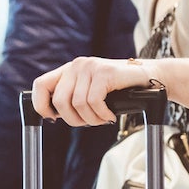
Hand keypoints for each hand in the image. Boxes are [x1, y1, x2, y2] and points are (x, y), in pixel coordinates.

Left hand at [32, 57, 152, 126]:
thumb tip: (52, 114)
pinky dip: (101, 114)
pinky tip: (110, 115)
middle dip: (73, 120)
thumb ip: (72, 97)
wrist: (148, 78)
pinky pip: (94, 102)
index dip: (41, 105)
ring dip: (91, 119)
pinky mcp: (104, 72)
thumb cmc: (119, 90)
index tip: (53, 118)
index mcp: (68, 70)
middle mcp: (76, 66)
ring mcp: (90, 67)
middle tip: (89, 122)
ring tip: (103, 118)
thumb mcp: (90, 91)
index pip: (40, 85)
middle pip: (59, 101)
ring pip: (77, 104)